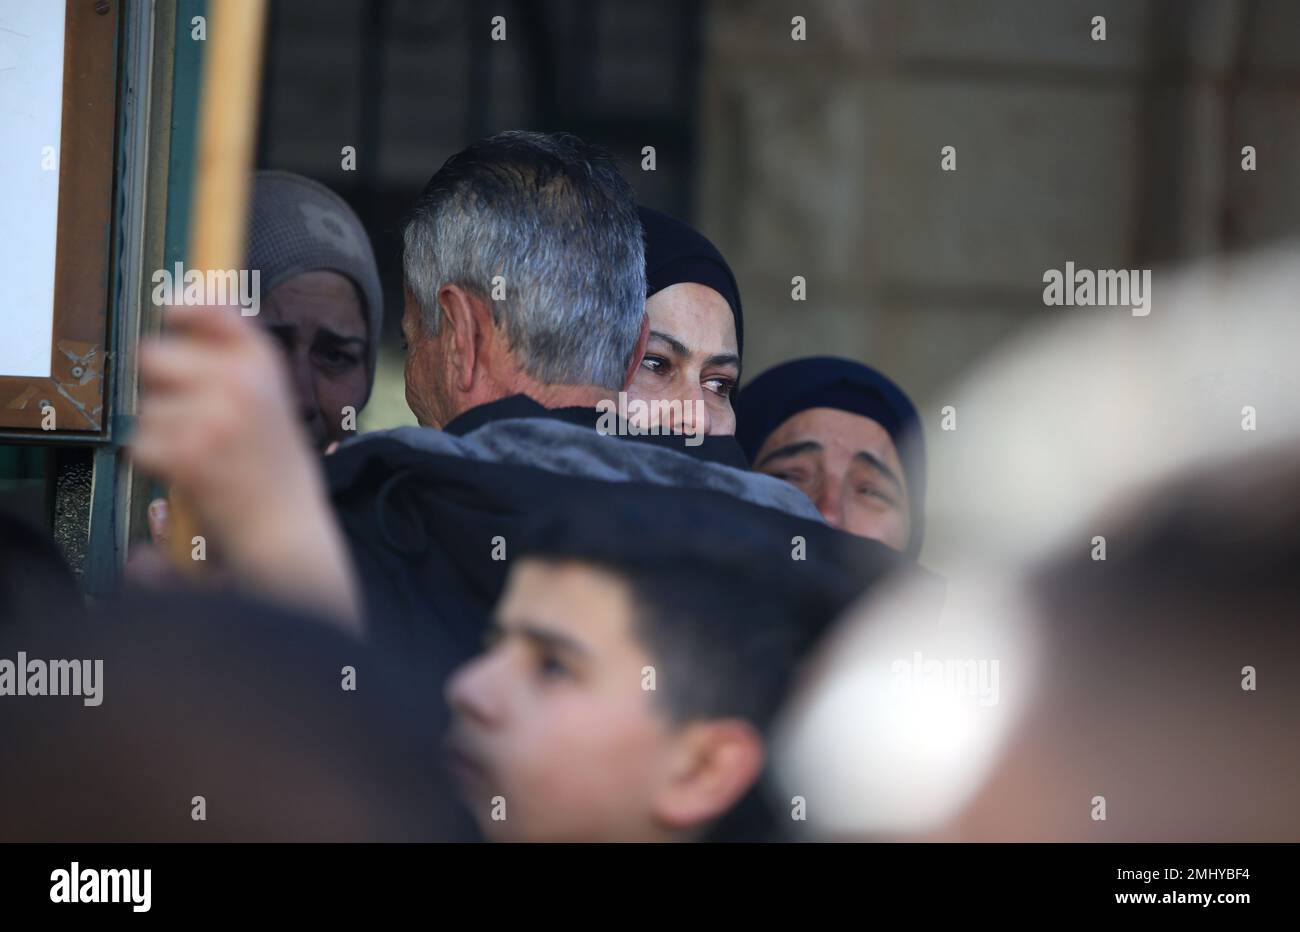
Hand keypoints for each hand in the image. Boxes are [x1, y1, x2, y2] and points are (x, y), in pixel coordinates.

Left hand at [132, 305, 361, 630]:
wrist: (288, 527)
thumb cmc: (275, 467)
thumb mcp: (271, 399)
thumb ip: (234, 358)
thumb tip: (184, 304)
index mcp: (265, 364)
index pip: (212, 311)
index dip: (182, 311)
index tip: (172, 317)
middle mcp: (242, 381)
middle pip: (153, 356)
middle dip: (160, 387)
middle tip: (192, 418)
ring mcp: (214, 416)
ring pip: (145, 408)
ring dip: (163, 434)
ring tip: (203, 454)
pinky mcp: (189, 452)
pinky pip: (140, 444)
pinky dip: (157, 464)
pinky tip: (191, 475)